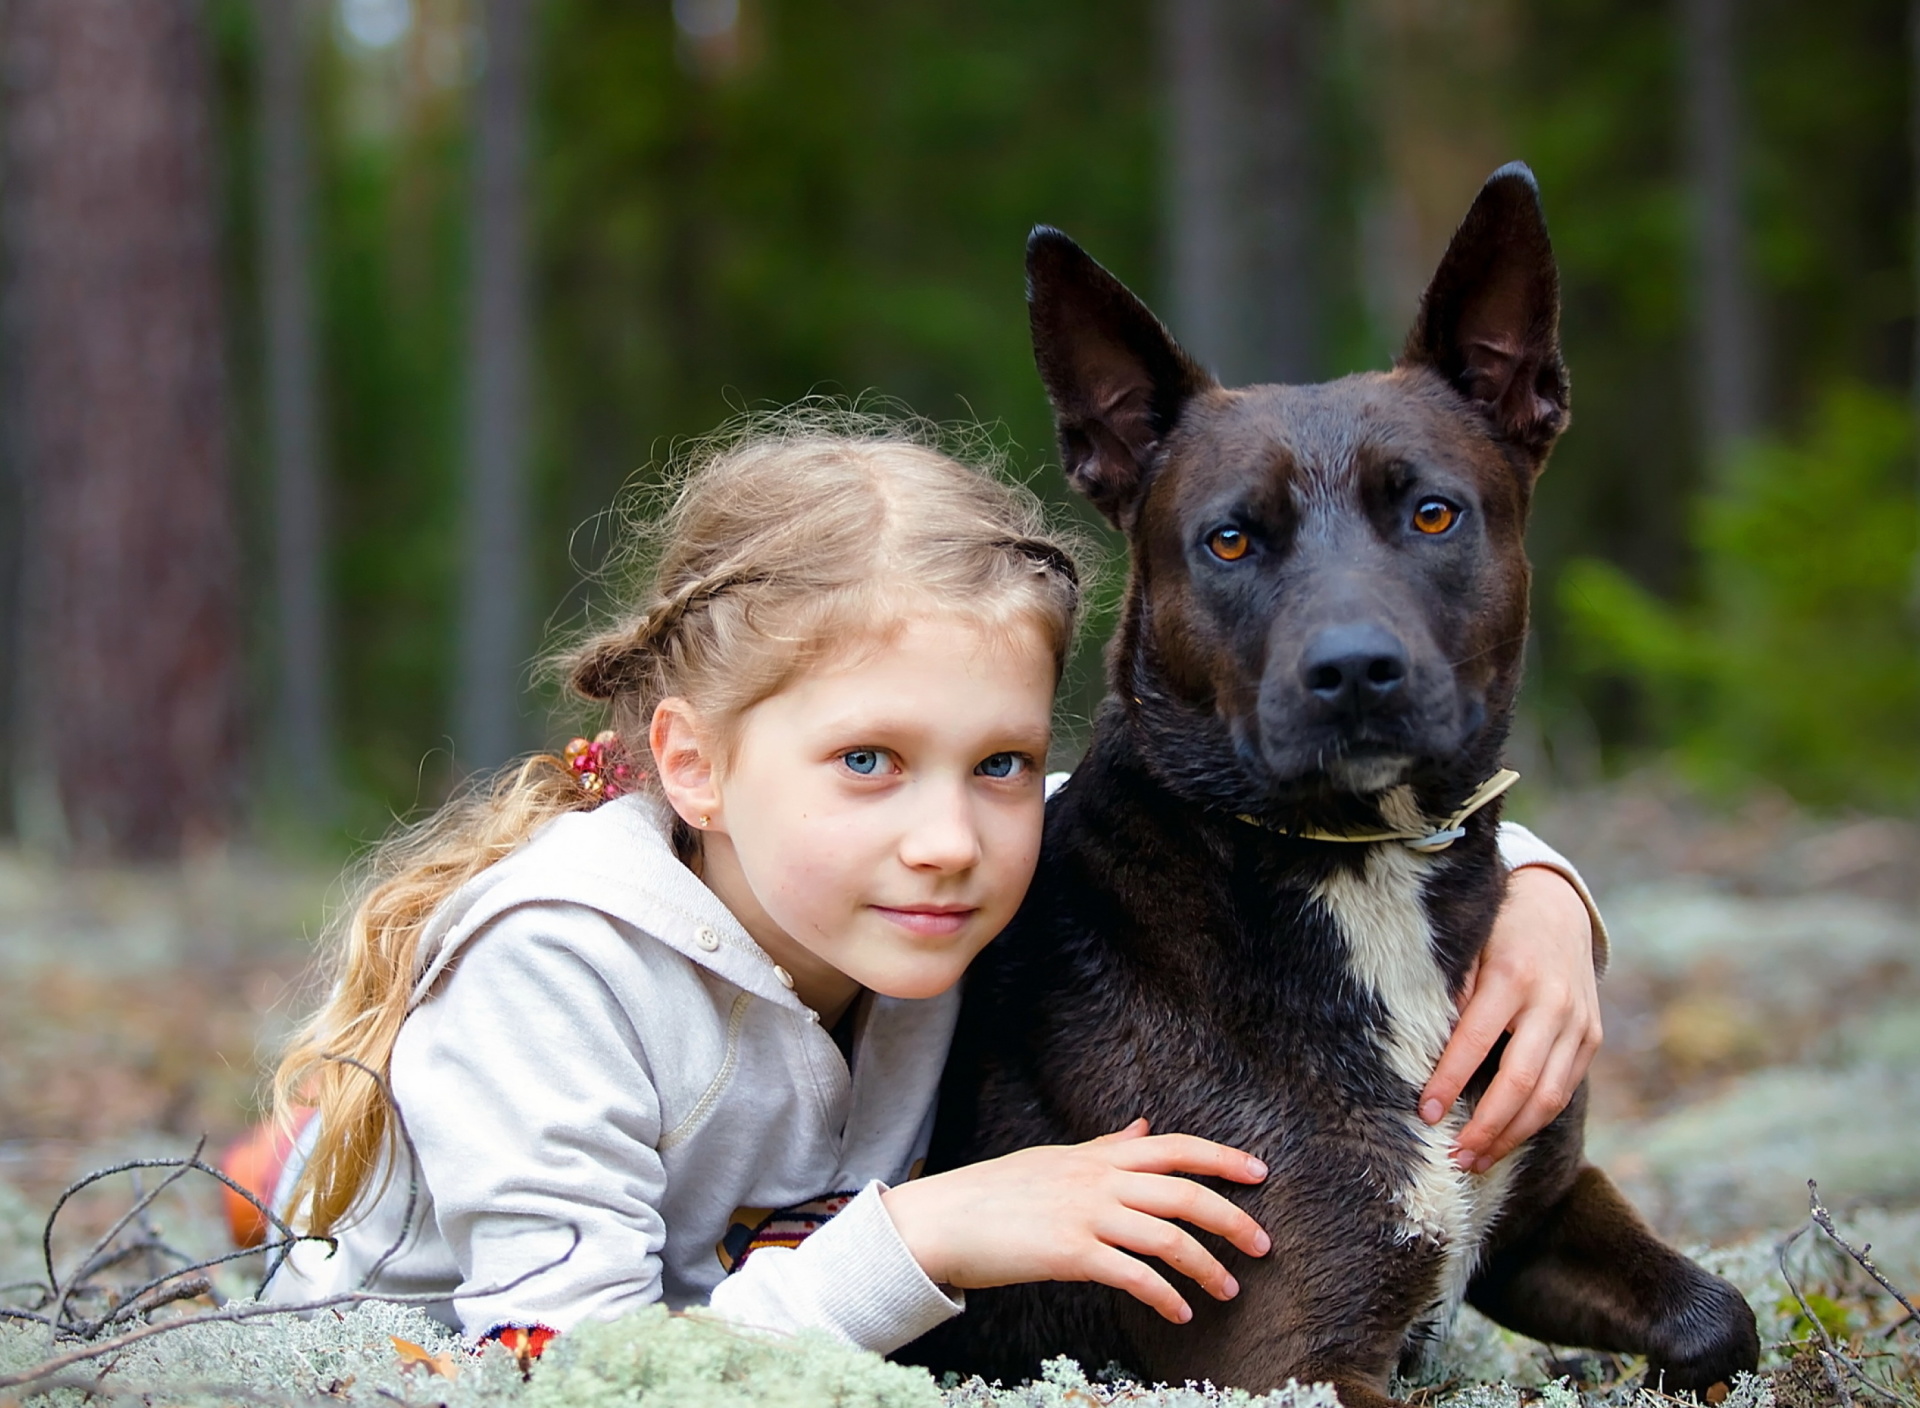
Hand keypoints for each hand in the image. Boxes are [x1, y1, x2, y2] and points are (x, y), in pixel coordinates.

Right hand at [881, 1118, 1269, 1323]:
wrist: (942, 1219)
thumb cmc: (997, 1192)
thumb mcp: (1056, 1158)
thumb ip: (1106, 1147)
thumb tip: (1144, 1126)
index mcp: (1098, 1156)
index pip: (1174, 1148)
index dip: (1221, 1158)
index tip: (1260, 1172)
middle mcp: (1097, 1179)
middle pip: (1184, 1193)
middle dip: (1231, 1219)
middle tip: (1263, 1245)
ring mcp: (1085, 1215)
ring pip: (1167, 1237)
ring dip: (1206, 1268)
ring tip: (1227, 1291)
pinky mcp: (1069, 1254)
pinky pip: (1133, 1275)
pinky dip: (1165, 1296)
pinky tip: (1180, 1312)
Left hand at [1420, 865, 1602, 1172]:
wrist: (1559, 908)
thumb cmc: (1497, 928)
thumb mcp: (1469, 945)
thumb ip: (1452, 991)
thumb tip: (1426, 1046)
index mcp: (1513, 976)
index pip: (1476, 1041)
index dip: (1449, 1082)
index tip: (1425, 1114)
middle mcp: (1551, 1003)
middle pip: (1521, 1081)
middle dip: (1486, 1127)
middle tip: (1454, 1158)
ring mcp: (1579, 1023)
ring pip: (1549, 1096)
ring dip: (1512, 1136)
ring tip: (1477, 1161)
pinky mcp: (1592, 1038)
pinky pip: (1565, 1090)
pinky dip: (1536, 1119)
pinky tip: (1508, 1138)